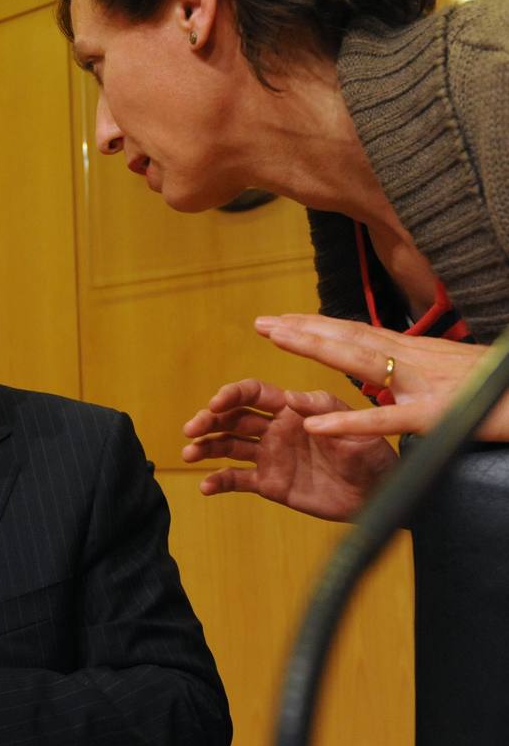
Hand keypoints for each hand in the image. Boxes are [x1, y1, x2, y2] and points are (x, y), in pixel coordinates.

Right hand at [182, 378, 396, 520]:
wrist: (379, 495)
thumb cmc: (373, 456)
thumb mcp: (355, 429)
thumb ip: (324, 412)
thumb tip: (290, 397)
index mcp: (293, 410)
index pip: (254, 394)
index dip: (231, 395)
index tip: (215, 403)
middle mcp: (275, 430)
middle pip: (232, 419)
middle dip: (209, 420)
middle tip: (191, 429)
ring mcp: (270, 456)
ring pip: (228, 446)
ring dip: (205, 447)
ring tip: (189, 454)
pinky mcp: (270, 483)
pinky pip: (238, 480)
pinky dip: (219, 481)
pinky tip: (206, 486)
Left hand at [255, 313, 508, 439]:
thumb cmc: (503, 388)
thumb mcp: (454, 374)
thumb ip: (420, 371)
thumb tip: (397, 370)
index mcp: (417, 353)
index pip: (358, 335)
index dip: (319, 326)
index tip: (283, 320)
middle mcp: (415, 360)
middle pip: (349, 339)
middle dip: (303, 329)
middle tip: (261, 323)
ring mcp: (423, 385)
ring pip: (360, 362)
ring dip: (316, 349)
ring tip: (277, 340)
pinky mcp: (437, 417)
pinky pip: (385, 421)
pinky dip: (349, 423)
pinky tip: (316, 426)